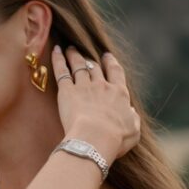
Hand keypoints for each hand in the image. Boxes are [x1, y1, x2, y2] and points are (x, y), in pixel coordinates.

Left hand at [51, 46, 140, 163]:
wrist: (96, 138)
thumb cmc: (115, 139)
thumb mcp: (133, 131)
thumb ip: (133, 119)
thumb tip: (131, 112)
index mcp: (119, 94)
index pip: (116, 73)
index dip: (111, 63)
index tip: (107, 57)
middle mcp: (102, 86)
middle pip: (95, 67)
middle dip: (91, 59)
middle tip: (86, 53)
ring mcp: (84, 86)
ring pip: (79, 66)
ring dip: (74, 56)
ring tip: (70, 49)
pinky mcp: (67, 92)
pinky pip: (62, 71)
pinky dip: (58, 60)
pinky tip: (55, 51)